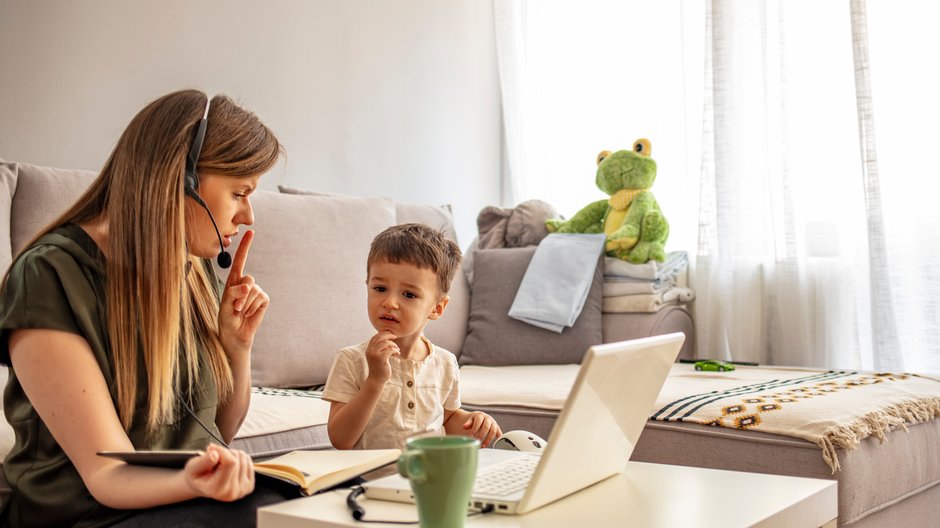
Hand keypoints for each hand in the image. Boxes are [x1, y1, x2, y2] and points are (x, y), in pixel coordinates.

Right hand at [183, 444, 254, 501]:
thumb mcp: (192, 467)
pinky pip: (249, 461)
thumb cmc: (196, 476)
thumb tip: (215, 455)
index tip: (211, 449)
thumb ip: (203, 461)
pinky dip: (239, 459)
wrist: (201, 486)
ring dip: (232, 455)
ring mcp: (243, 491)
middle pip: (237, 459)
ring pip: (244, 458)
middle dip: (225, 453)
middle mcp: (232, 493)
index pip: (231, 462)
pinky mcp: (249, 486)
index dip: (221, 450)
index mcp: (217, 490)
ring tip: (221, 464)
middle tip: (214, 459)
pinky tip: (229, 466)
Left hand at [219, 230, 269, 353]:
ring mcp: (256, 291)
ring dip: (245, 305)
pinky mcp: (263, 300)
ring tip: (240, 313)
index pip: (240, 260)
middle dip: (241, 294)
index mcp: (233, 281)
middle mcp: (245, 283)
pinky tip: (249, 314)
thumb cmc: (226, 319)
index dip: (245, 246)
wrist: (235, 334)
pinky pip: (260, 299)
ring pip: (253, 291)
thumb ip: (234, 293)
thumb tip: (248, 286)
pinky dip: (253, 308)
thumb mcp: (225, 305)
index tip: (251, 231)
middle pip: (248, 279)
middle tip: (235, 308)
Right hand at [364, 330, 398, 383]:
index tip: (391, 334)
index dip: (383, 333)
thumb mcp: (377, 356)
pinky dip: (395, 350)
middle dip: (389, 336)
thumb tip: (387, 338)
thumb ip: (379, 348)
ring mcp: (375, 354)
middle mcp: (370, 351)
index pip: (375, 337)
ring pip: (386, 343)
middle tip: (396, 337)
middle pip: (380, 337)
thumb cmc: (379, 367)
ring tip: (397, 350)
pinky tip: (397, 354)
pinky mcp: (381, 359)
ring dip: (394, 345)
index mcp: (369, 349)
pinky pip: (390, 350)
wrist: (376, 380)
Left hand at [462, 411, 501, 447]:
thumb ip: (468, 423)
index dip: (474, 429)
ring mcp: (493, 423)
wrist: (480, 417)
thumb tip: (464, 426)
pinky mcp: (497, 428)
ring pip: (493, 431)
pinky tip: (496, 444)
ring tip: (482, 446)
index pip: (478, 422)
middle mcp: (488, 418)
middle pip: (486, 427)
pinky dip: (499, 438)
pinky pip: (499, 433)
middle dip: (481, 435)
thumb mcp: (470, 420)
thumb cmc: (474, 420)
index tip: (470, 436)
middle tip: (476, 441)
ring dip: (488, 440)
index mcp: (481, 415)